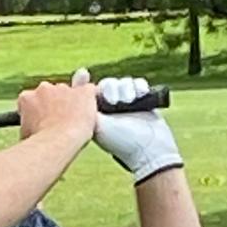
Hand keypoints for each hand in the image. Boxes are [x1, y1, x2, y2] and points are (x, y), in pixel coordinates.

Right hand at [17, 78, 97, 148]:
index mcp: (27, 98)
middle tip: (56, 126)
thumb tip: (31, 130)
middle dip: (54, 107)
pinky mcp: (84, 91)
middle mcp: (44, 88)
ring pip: (69, 93)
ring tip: (72, 127)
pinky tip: (88, 116)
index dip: (36, 114)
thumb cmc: (39, 145)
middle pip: (50, 94)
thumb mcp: (26, 135)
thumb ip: (29, 125)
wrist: (57, 143)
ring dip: (70, 105)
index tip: (40, 124)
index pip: (30, 101)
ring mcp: (65, 88)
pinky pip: (89, 91)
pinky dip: (90, 100)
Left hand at [72, 68, 182, 183]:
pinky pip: (138, 83)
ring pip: (123, 82)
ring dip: (127, 89)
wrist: (149, 148)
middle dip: (113, 89)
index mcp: (96, 115)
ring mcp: (126, 105)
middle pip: (108, 84)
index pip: (90, 93)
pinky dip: (139, 87)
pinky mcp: (141, 101)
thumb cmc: (121, 141)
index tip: (88, 79)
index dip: (90, 86)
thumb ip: (86, 107)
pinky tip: (141, 95)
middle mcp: (109, 109)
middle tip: (115, 102)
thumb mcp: (98, 125)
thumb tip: (76, 86)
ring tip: (130, 101)